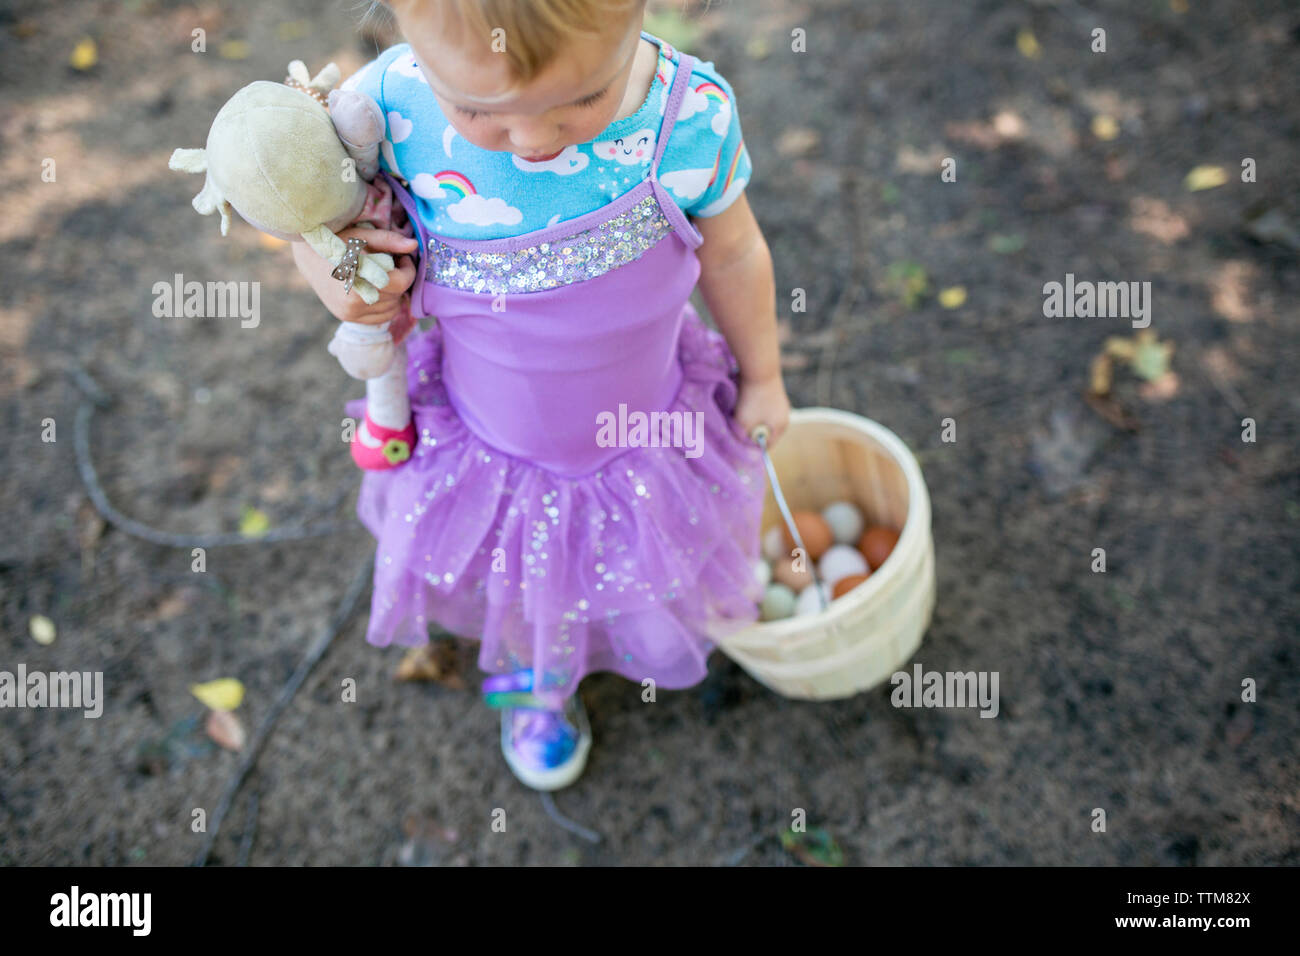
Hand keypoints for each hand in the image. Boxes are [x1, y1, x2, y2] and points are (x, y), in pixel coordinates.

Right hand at [291, 227, 418, 325]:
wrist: (308, 256)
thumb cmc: (338, 241)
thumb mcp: (362, 236)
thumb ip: (389, 240)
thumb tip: (414, 245)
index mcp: (358, 276)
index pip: (401, 282)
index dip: (408, 270)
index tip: (403, 259)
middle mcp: (354, 299)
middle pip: (397, 295)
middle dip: (400, 280)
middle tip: (391, 266)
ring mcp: (350, 311)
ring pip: (393, 308)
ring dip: (393, 294)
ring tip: (381, 278)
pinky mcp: (348, 317)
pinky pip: (382, 318)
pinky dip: (385, 306)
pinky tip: (376, 291)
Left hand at [734, 374, 790, 448]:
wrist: (760, 368)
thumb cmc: (752, 399)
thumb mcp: (742, 423)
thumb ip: (741, 437)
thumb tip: (740, 442)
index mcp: (781, 427)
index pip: (767, 445)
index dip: (752, 447)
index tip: (739, 443)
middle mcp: (785, 415)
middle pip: (765, 431)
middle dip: (751, 431)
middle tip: (738, 427)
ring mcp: (781, 403)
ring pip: (762, 418)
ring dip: (751, 417)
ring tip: (740, 411)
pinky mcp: (774, 392)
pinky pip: (762, 406)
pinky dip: (753, 405)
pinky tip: (745, 398)